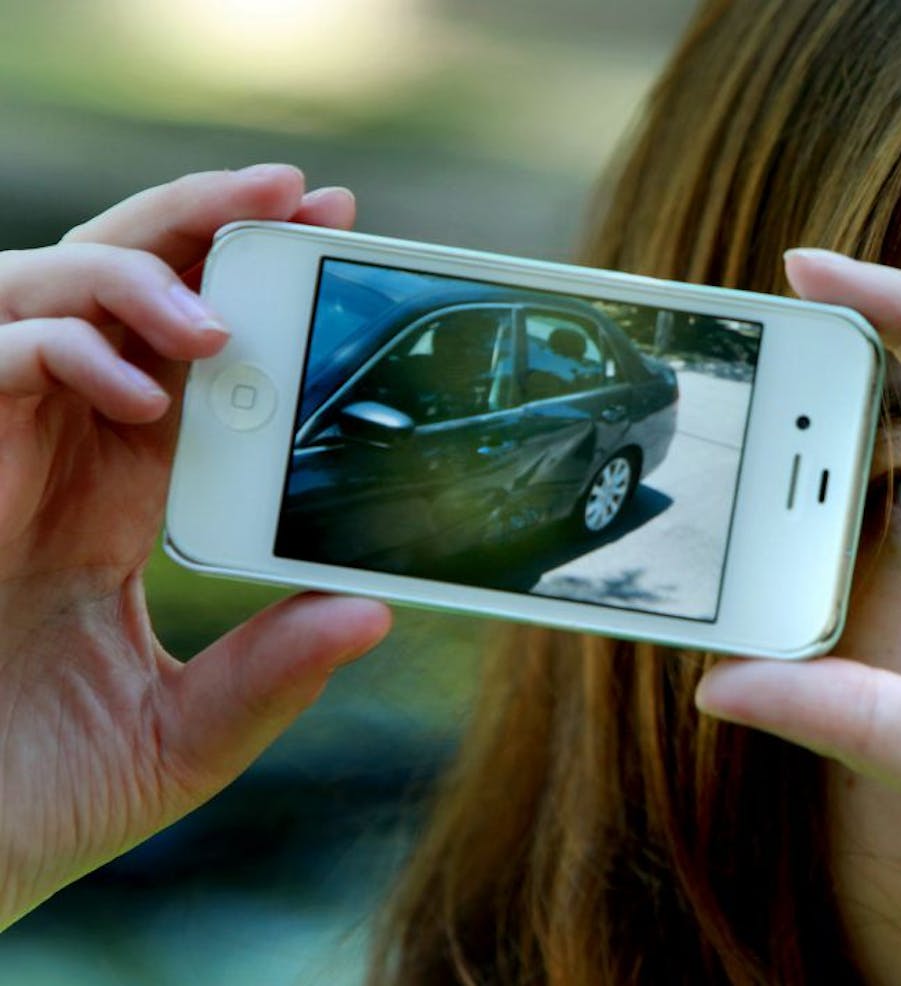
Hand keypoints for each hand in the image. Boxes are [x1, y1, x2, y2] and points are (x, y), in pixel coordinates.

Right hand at [0, 166, 391, 927]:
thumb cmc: (37, 796)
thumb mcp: (184, 735)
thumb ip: (272, 673)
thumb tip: (373, 612)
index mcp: (121, 496)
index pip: (194, 361)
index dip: (254, 293)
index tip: (333, 246)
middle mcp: (61, 456)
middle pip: (125, 289)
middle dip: (204, 224)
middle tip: (300, 196)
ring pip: (48, 290)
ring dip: (138, 277)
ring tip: (221, 320)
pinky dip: (62, 350)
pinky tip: (137, 394)